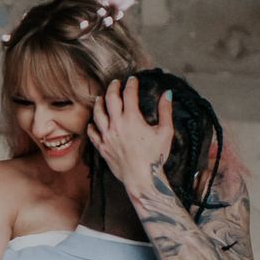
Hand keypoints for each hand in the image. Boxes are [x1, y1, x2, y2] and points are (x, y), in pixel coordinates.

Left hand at [87, 77, 173, 196]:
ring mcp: (107, 136)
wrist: (142, 179)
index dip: (131, 84)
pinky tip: (93, 122)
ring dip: (99, 102)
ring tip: (100, 97)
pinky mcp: (102, 148)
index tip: (133, 79)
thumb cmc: (155, 157)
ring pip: (98, 114)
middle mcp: (116, 125)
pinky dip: (91, 125)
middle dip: (113, 87)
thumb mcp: (166, 132)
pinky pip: (92, 133)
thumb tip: (167, 94)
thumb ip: (165, 111)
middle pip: (110, 99)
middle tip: (116, 83)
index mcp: (132, 119)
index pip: (129, 94)